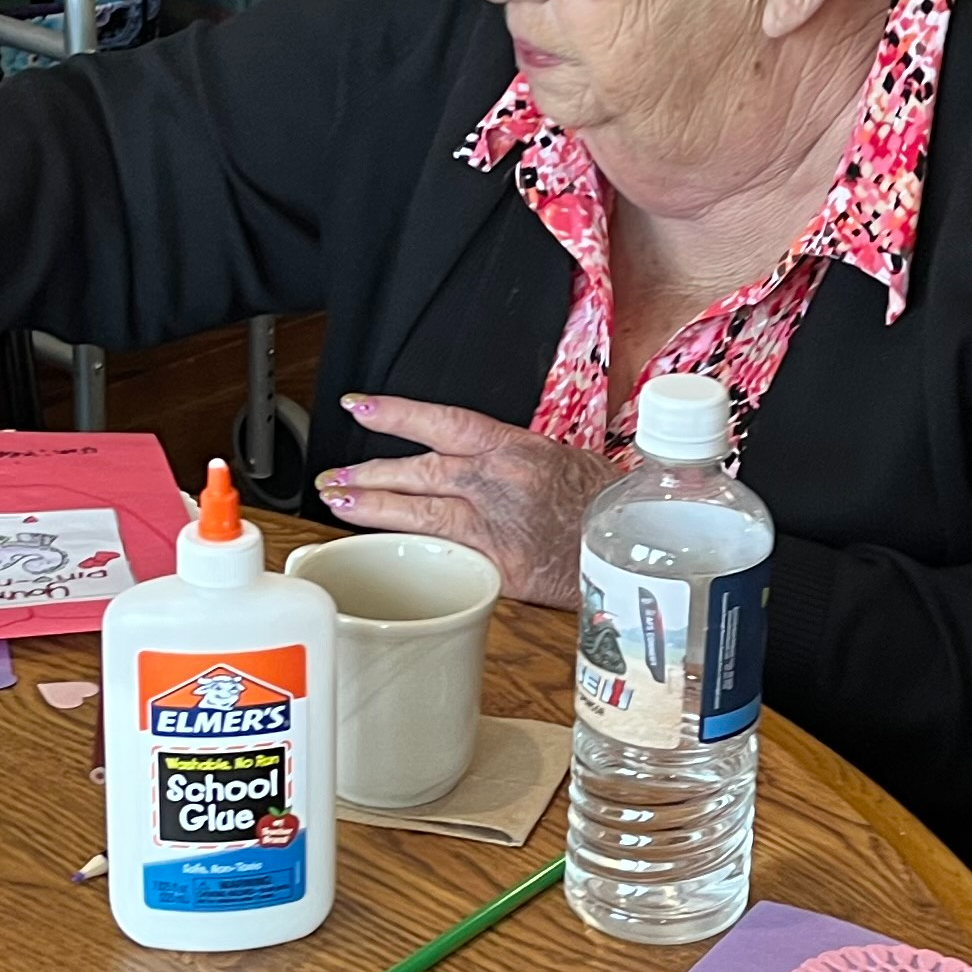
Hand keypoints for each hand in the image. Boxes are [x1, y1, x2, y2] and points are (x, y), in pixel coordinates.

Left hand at [315, 393, 614, 607]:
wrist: (639, 547)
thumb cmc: (602, 504)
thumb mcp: (555, 462)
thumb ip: (504, 461)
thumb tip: (462, 458)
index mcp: (514, 448)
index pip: (443, 421)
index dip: (396, 412)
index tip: (358, 406)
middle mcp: (499, 481)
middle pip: (420, 468)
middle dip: (370, 470)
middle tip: (332, 475)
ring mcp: (495, 524)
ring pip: (421, 510)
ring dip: (373, 505)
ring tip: (339, 500)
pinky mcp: (497, 565)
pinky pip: (443, 553)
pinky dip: (409, 549)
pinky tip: (380, 549)